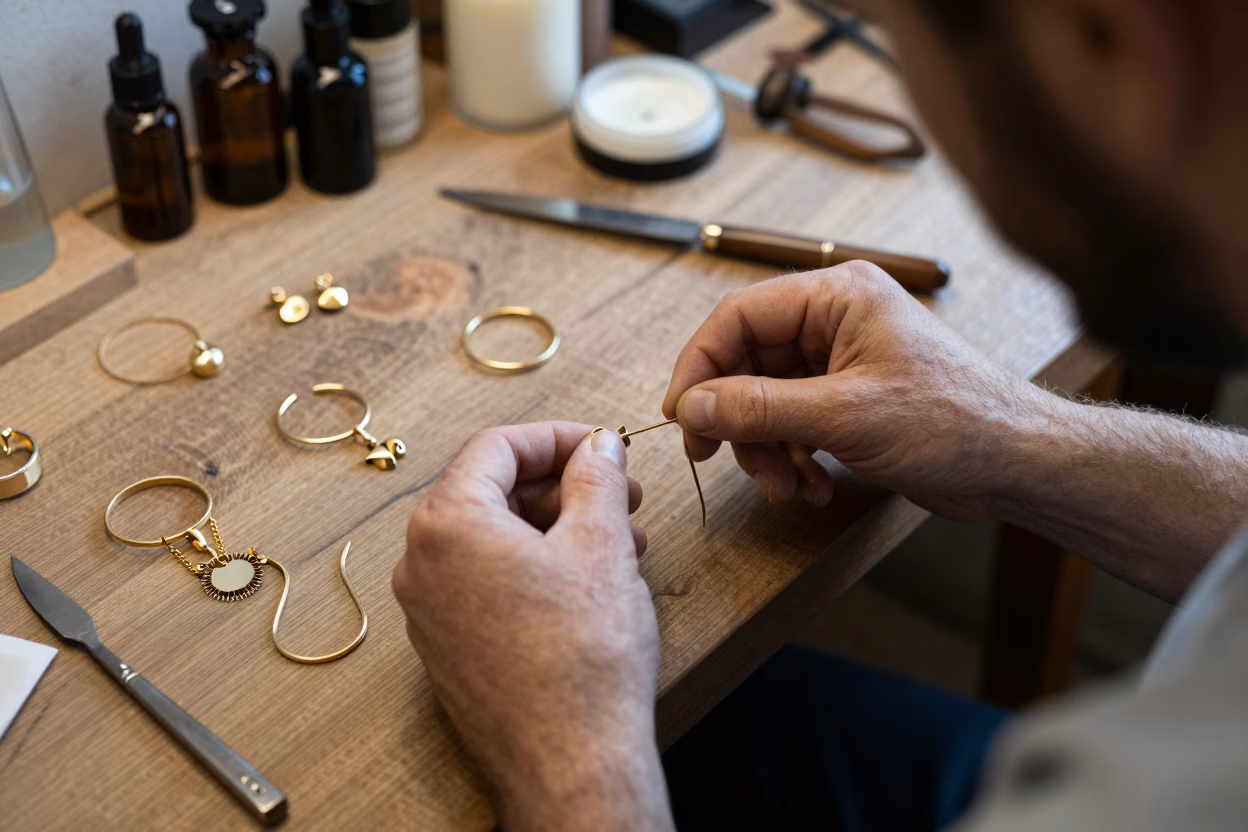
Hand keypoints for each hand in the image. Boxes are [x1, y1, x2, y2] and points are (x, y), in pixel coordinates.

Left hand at [393, 422, 673, 831]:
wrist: (570, 763)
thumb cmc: (582, 658)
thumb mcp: (602, 543)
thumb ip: (596, 477)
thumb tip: (598, 446)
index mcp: (447, 524)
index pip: (497, 447)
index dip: (558, 437)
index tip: (603, 444)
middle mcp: (421, 564)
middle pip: (491, 490)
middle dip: (563, 485)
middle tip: (621, 492)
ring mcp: (429, 611)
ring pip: (493, 539)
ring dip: (557, 526)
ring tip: (623, 540)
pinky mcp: (447, 648)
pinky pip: (486, 582)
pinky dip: (535, 566)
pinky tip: (590, 580)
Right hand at [662, 262, 1056, 519]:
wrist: (1017, 463)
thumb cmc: (953, 422)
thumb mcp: (843, 416)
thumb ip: (759, 407)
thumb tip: (692, 404)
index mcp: (837, 296)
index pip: (738, 317)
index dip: (700, 366)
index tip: (681, 415)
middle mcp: (835, 320)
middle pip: (748, 363)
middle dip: (738, 420)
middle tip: (718, 458)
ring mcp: (842, 361)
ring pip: (767, 400)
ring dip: (766, 449)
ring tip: (787, 487)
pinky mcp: (850, 399)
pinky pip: (795, 422)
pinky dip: (793, 458)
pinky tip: (813, 488)